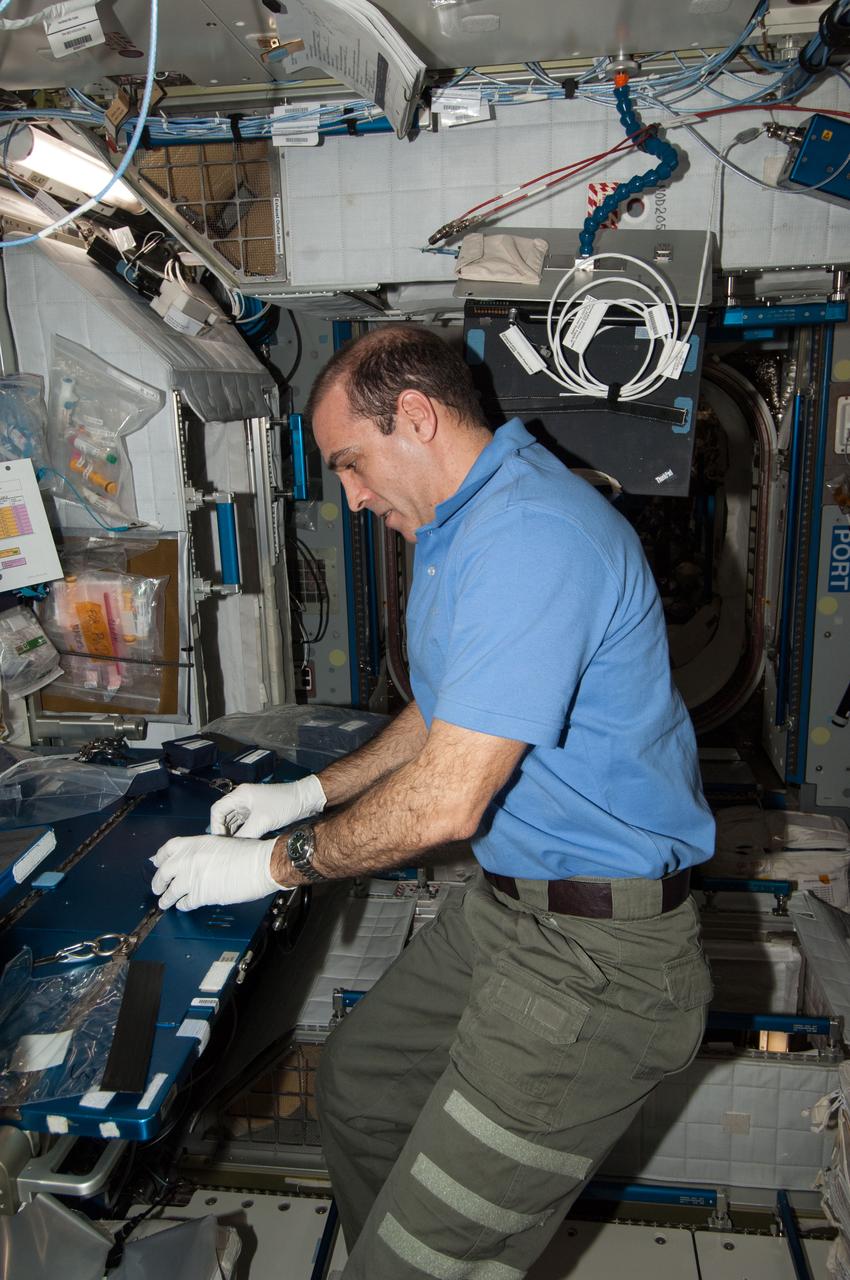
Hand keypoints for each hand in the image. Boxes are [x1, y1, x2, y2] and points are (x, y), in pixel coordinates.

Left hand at [150, 834, 280, 911]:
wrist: (260, 864)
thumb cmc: (249, 853)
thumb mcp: (221, 843)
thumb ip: (203, 851)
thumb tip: (195, 860)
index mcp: (195, 843)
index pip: (168, 849)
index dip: (160, 857)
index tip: (157, 862)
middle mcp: (189, 859)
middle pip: (163, 872)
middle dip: (158, 882)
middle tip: (157, 887)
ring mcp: (192, 878)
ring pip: (170, 891)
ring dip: (166, 899)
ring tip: (164, 902)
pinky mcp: (200, 895)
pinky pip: (185, 902)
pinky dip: (183, 905)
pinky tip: (184, 906)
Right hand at [209, 775, 326, 838]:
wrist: (305, 799)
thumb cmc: (284, 804)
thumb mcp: (262, 822)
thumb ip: (245, 835)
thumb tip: (233, 848)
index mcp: (240, 795)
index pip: (217, 810)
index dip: (216, 826)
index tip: (220, 841)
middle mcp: (242, 799)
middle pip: (224, 816)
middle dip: (224, 832)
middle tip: (226, 848)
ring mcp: (250, 806)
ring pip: (234, 821)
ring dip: (233, 834)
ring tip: (234, 848)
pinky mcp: (258, 812)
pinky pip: (244, 824)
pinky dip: (242, 833)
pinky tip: (243, 843)